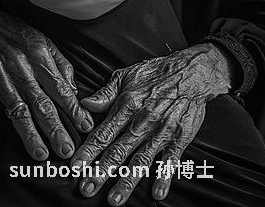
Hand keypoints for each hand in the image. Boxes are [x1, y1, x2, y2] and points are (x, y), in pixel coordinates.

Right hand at [0, 6, 92, 159]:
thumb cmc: (12, 32)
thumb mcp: (41, 39)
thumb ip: (59, 63)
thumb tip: (73, 89)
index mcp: (38, 55)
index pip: (60, 87)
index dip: (73, 109)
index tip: (85, 126)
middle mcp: (21, 67)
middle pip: (41, 103)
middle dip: (56, 128)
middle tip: (67, 150)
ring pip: (17, 109)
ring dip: (29, 134)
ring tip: (40, 154)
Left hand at [71, 43, 231, 203]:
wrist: (190, 71)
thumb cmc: (155, 73)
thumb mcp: (126, 76)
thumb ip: (105, 93)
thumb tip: (85, 104)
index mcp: (126, 105)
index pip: (103, 132)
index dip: (88, 151)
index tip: (74, 166)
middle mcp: (142, 121)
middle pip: (118, 151)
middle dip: (101, 171)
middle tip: (86, 188)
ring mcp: (161, 131)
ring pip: (141, 160)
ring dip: (127, 181)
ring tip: (114, 200)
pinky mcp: (179, 137)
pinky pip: (171, 160)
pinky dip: (164, 177)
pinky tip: (157, 193)